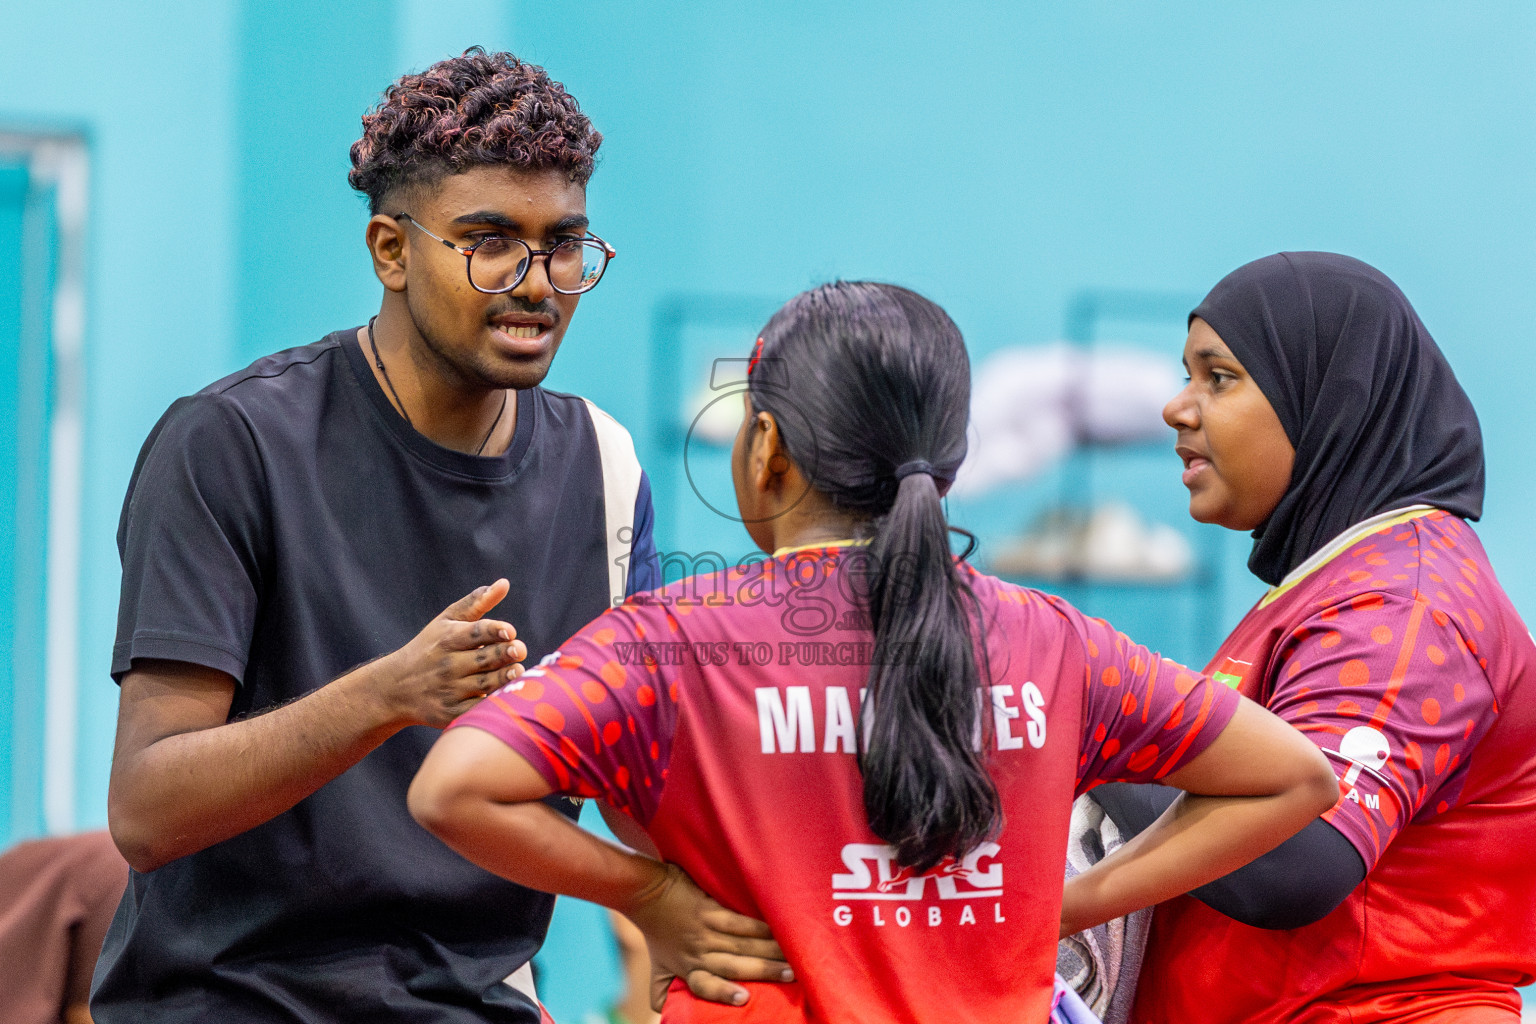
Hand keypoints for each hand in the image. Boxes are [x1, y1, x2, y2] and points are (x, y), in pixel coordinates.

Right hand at [368, 579, 526, 727]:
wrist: (394, 688)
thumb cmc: (430, 647)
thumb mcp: (446, 621)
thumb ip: (477, 603)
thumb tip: (505, 583)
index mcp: (447, 639)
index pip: (475, 633)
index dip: (495, 631)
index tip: (511, 631)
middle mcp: (447, 665)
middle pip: (484, 659)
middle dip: (505, 654)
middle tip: (520, 650)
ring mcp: (449, 690)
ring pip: (485, 684)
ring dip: (506, 677)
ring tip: (518, 670)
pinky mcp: (451, 713)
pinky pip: (477, 708)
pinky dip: (493, 703)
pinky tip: (507, 695)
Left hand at [622, 862, 791, 1006]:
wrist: (649, 896)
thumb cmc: (656, 936)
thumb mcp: (656, 972)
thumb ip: (666, 994)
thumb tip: (673, 1017)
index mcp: (688, 970)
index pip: (706, 986)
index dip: (724, 993)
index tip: (745, 998)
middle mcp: (698, 953)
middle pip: (733, 966)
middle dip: (764, 971)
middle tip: (791, 976)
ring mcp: (705, 931)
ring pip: (741, 944)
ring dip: (768, 950)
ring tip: (791, 955)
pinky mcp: (709, 911)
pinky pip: (736, 921)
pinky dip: (756, 926)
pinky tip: (775, 929)